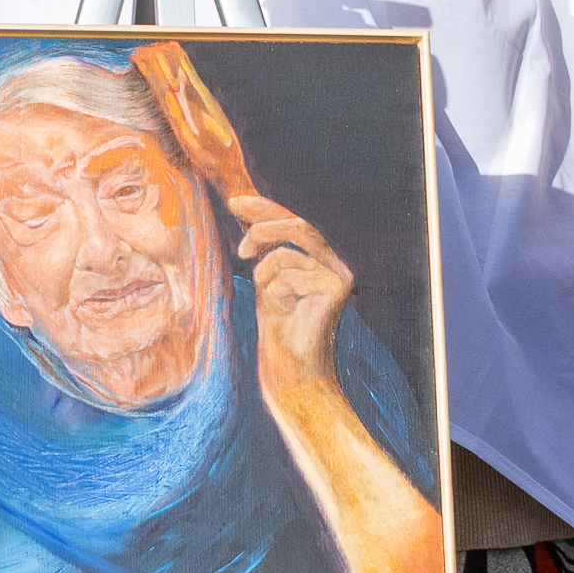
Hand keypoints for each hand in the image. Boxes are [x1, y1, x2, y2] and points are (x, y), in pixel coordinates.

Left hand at [224, 191, 357, 405]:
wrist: (293, 370)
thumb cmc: (279, 330)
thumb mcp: (267, 280)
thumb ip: (264, 248)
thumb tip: (243, 207)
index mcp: (321, 259)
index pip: (293, 222)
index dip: (264, 208)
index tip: (234, 202)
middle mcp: (335, 264)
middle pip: (298, 226)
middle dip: (263, 228)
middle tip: (241, 249)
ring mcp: (339, 275)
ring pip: (289, 250)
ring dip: (265, 272)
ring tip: (268, 298)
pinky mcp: (336, 288)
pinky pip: (290, 273)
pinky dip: (275, 290)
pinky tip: (285, 311)